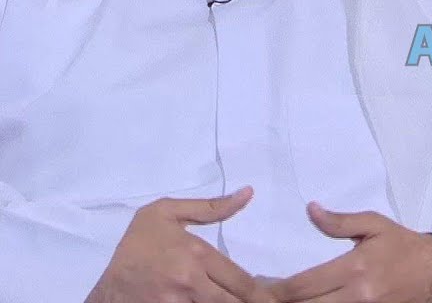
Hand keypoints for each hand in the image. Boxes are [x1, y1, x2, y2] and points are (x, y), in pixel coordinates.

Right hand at [85, 186, 275, 302]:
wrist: (107, 282)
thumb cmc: (139, 244)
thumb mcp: (167, 213)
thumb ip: (211, 207)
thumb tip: (247, 193)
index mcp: (197, 255)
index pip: (241, 280)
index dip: (260, 292)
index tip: (271, 296)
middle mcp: (190, 282)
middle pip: (233, 302)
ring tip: (239, 302)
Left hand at [269, 204, 431, 302]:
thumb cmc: (403, 247)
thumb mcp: (375, 225)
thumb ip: (340, 221)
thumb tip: (311, 209)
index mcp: (354, 269)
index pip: (303, 286)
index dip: (275, 290)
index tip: (258, 287)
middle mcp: (356, 296)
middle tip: (261, 298)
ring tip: (280, 302)